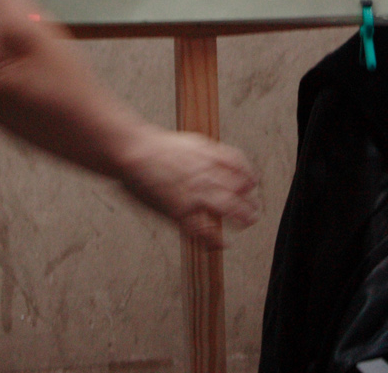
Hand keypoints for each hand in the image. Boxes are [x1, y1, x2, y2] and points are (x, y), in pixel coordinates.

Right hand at [117, 127, 259, 247]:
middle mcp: (206, 174)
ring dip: (242, 217)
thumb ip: (205, 154)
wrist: (133, 150)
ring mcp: (195, 194)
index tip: (251, 184)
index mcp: (209, 155)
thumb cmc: (152, 146)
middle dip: (249, 201)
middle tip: (254, 209)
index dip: (248, 177)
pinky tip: (221, 244)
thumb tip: (214, 161)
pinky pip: (204, 230)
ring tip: (246, 223)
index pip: (239, 166)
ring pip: (229, 208)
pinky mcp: (181, 211)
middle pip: (239, 189)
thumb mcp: (188, 142)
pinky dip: (215, 240)